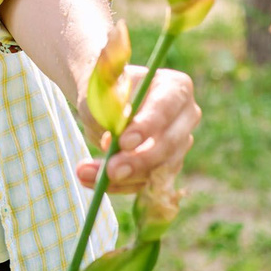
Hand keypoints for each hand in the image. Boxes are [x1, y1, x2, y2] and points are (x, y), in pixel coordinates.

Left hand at [75, 65, 200, 194]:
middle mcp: (185, 118)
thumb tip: (117, 125)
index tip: (124, 142)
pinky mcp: (165, 168)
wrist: (106, 100)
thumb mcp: (104, 86)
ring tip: (85, 173)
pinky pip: (144, 183)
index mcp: (176, 88)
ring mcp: (178, 145)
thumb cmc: (107, 88)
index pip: (166, 108)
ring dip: (122, 177)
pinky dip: (117, 184)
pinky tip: (90, 180)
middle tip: (110, 170)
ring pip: (157, 169)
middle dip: (138, 160)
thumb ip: (109, 101)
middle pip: (169, 144)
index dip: (147, 126)